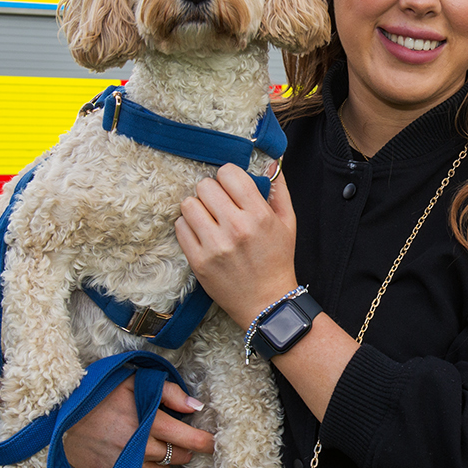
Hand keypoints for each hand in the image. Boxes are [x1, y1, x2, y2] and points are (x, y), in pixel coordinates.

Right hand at [62, 374, 213, 467]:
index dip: (204, 442)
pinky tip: (135, 453)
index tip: (212, 443)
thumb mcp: (135, 382)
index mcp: (147, 421)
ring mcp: (124, 464)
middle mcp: (138, 446)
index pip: (186, 439)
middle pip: (177, 456)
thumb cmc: (101, 395)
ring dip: (164, 459)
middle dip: (183, 449)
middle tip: (178, 438)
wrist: (61, 415)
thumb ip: (169, 392)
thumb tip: (195, 406)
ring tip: (153, 443)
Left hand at [176, 164, 299, 328]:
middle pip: (205, 186)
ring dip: (197, 207)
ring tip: (208, 218)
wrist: (267, 303)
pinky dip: (188, 226)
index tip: (230, 187)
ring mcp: (215, 246)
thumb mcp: (287, 223)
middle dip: (212, 192)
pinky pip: (180, 227)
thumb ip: (278, 190)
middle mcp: (236, 229)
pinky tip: (201, 233)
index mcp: (259, 215)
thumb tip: (267, 164)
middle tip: (219, 204)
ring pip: (188, 204)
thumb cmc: (277, 261)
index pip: (229, 173)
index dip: (228, 177)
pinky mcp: (198, 262)